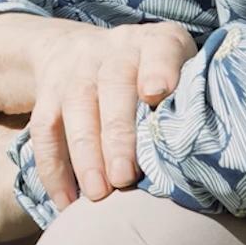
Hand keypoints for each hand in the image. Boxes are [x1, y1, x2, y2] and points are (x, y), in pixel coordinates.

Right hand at [27, 21, 197, 208]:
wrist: (78, 49)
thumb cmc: (146, 73)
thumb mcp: (175, 68)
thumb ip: (189, 96)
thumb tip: (200, 147)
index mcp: (153, 44)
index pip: (160, 47)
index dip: (159, 69)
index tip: (157, 94)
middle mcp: (113, 50)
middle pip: (113, 85)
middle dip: (117, 134)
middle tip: (124, 177)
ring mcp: (77, 70)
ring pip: (76, 106)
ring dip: (85, 154)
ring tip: (98, 194)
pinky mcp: (49, 93)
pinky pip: (45, 128)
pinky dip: (53, 167)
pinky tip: (67, 200)